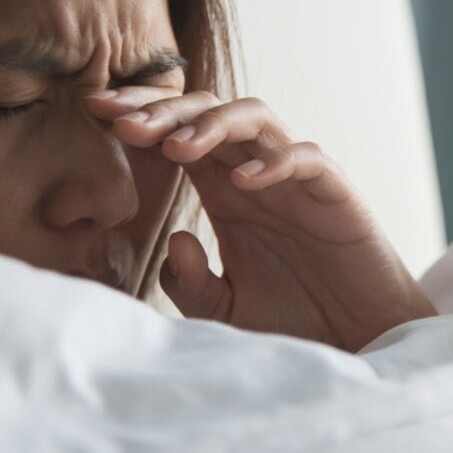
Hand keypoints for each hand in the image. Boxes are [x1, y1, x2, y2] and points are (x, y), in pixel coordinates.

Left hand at [85, 89, 436, 350]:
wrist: (359, 344)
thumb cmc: (297, 321)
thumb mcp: (224, 314)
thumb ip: (191, 284)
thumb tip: (172, 239)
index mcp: (224, 191)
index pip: (177, 132)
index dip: (140, 115)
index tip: (94, 112)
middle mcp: (257, 174)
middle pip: (208, 111)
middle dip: (162, 108)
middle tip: (119, 120)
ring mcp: (296, 180)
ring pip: (256, 118)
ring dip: (213, 123)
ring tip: (176, 147)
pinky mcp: (335, 195)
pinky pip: (308, 159)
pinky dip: (276, 161)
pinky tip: (243, 181)